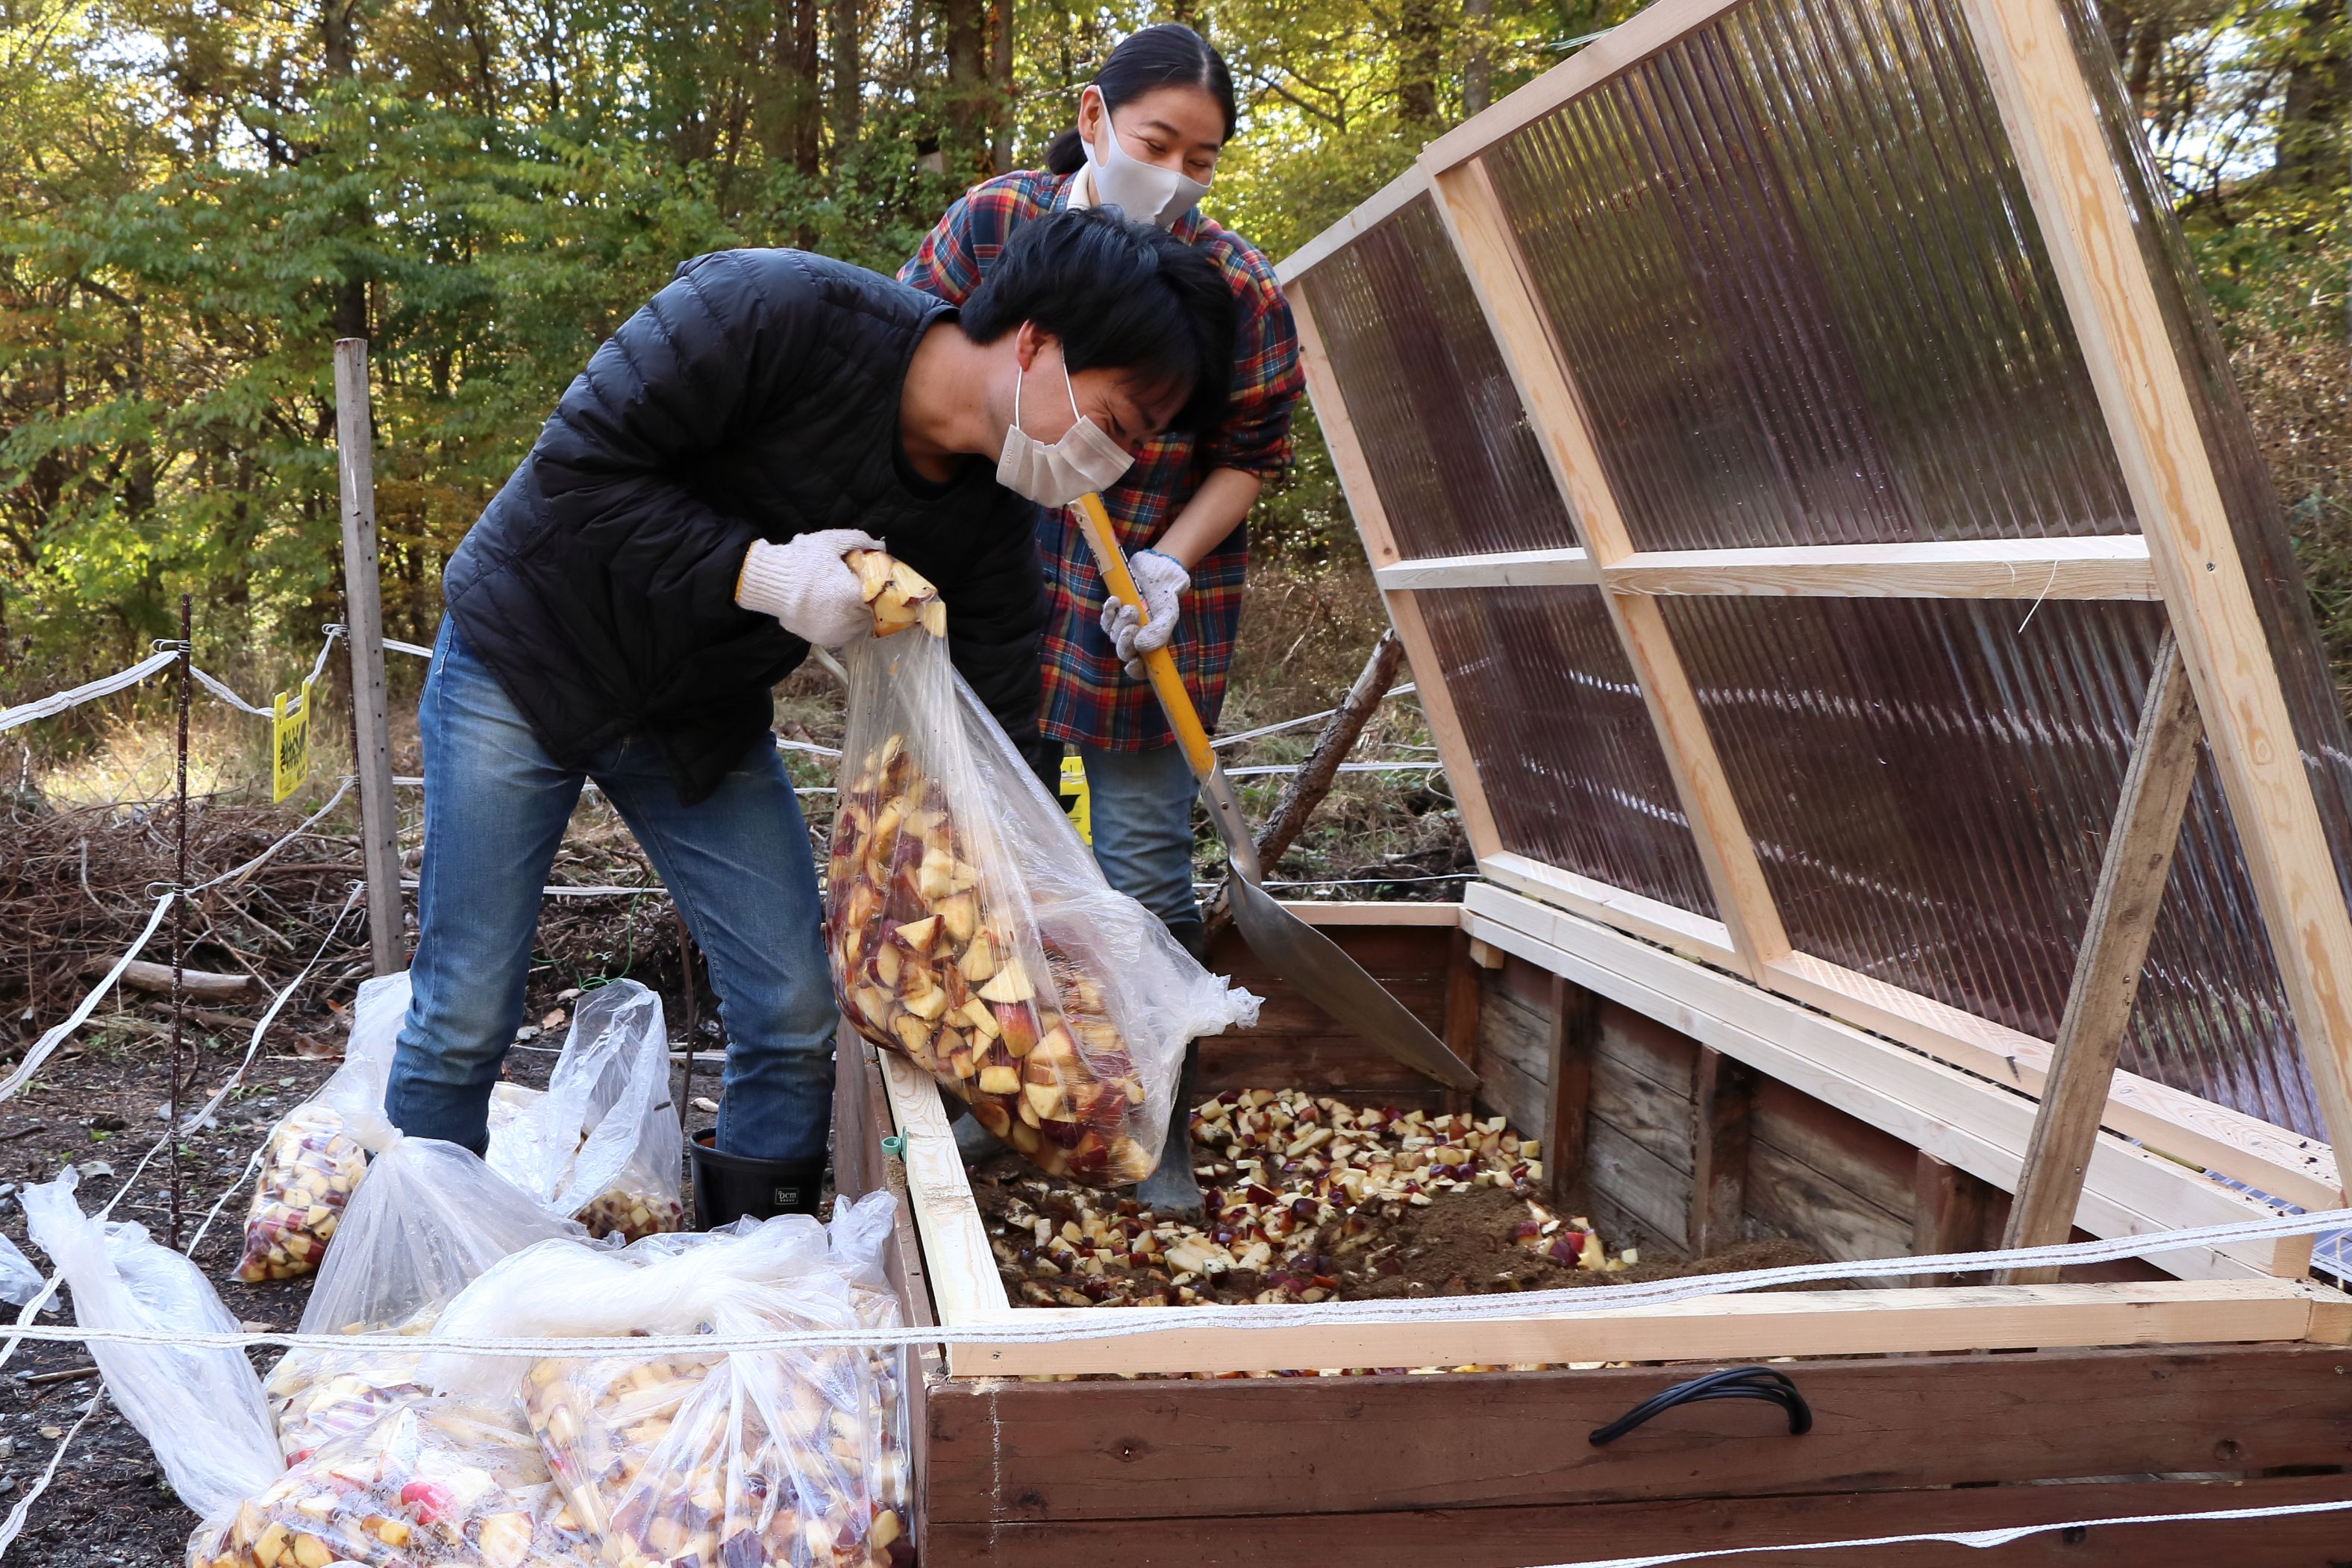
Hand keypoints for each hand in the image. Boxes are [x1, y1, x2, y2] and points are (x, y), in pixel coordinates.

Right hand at [735, 529, 884, 646]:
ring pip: (859, 625)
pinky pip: (843, 633)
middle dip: (867, 600)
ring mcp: (835, 632)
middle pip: (871, 611)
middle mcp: (847, 619)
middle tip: (855, 587)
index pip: (881, 597)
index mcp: (853, 595)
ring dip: (856, 613)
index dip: (880, 589)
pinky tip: (832, 609)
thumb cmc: (801, 560)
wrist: (770, 582)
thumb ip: (859, 541)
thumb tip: (880, 545)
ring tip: (842, 597)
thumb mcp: (830, 542)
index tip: (874, 581)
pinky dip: (843, 623)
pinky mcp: (824, 640)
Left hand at [1099, 549, 1188, 678]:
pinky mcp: (1115, 611)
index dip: (1135, 670)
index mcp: (1153, 644)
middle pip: (1124, 652)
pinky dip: (1108, 611)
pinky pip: (1105, 619)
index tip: (1132, 663)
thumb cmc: (1167, 593)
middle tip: (1133, 626)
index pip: (1142, 667)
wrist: (1160, 567)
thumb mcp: (1169, 612)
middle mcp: (1137, 637)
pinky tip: (1114, 601)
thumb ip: (1159, 632)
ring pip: (1113, 635)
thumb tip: (1140, 647)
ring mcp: (1124, 624)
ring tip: (1130, 607)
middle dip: (1125, 642)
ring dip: (1119, 624)